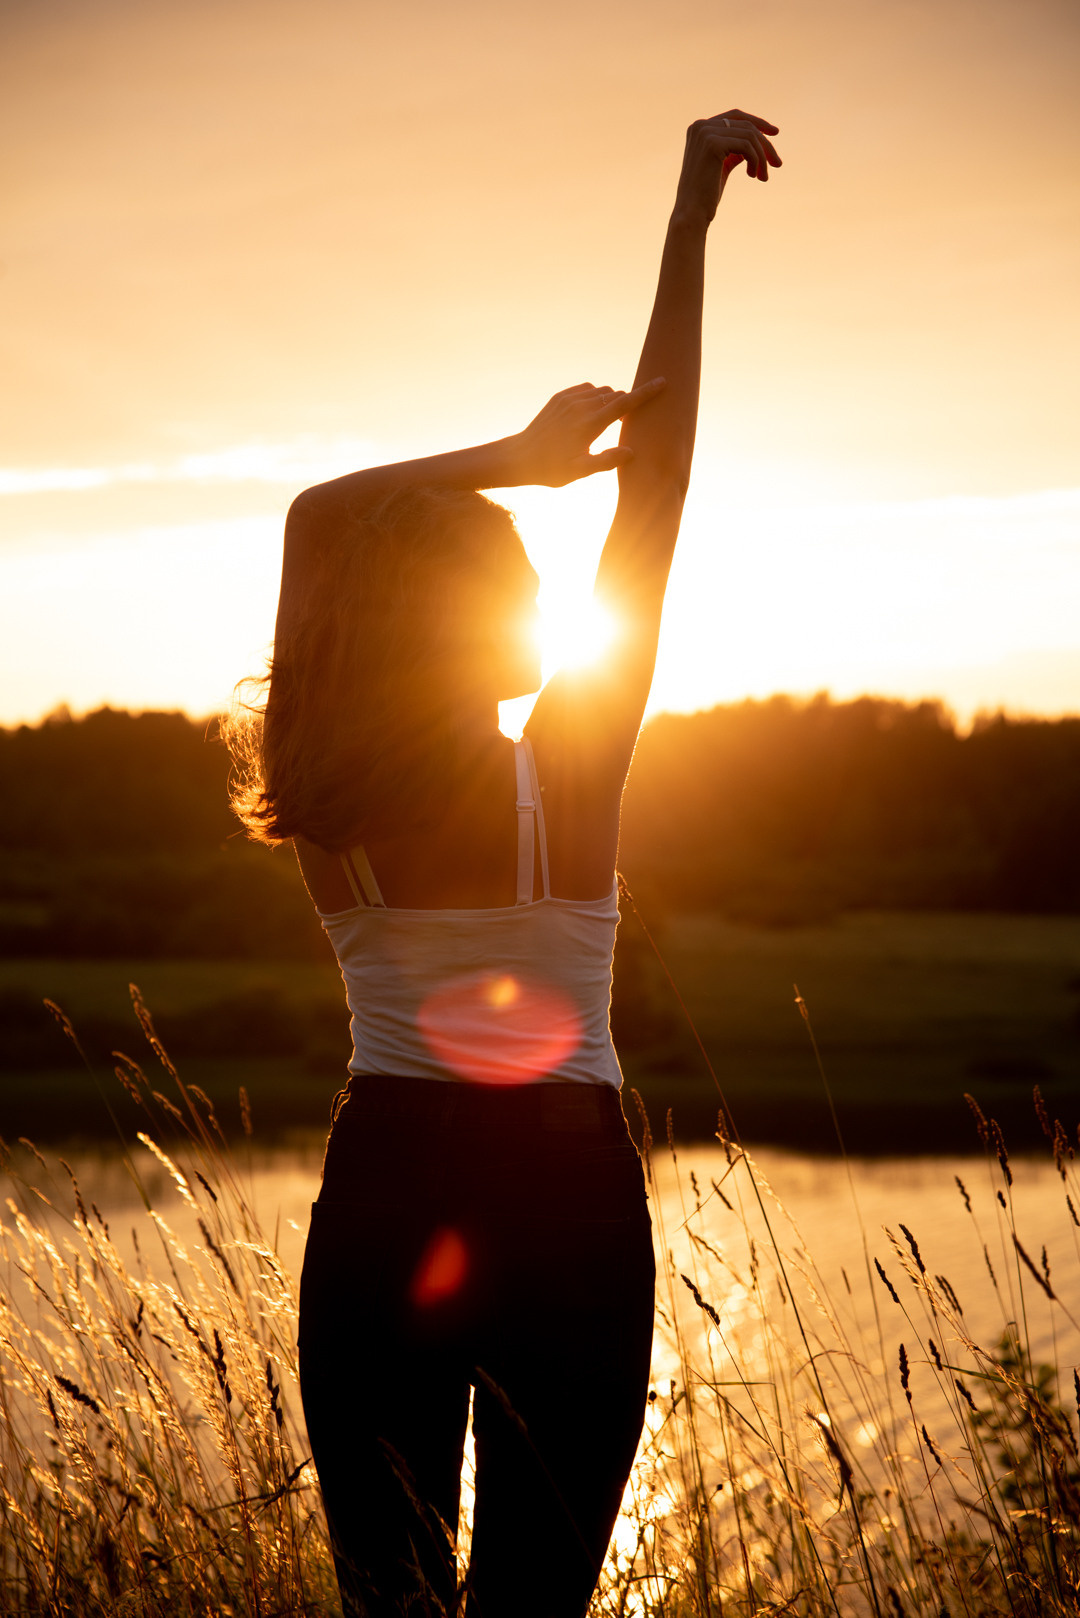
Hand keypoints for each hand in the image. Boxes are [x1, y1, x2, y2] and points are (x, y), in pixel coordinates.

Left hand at [513, 378, 666, 486]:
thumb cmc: (550, 469)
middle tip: (629, 421)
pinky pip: (586, 389)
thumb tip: (631, 451)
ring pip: (601, 391)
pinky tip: (592, 412)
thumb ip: (606, 461)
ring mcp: (568, 399)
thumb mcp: (579, 471)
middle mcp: (580, 406)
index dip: (646, 393)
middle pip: (615, 395)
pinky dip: (595, 396)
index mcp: (589, 424)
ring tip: (609, 420)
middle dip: (628, 403)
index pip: (625, 404)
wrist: (519, 457)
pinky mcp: (559, 397)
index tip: (663, 382)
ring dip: (611, 401)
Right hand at [675, 110, 781, 223]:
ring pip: (749, 135)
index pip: (735, 116)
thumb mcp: (721, 165)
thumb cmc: (706, 195)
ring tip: (763, 177)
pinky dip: (756, 160)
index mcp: (700, 128)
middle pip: (746, 125)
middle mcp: (701, 126)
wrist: (691, 214)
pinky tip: (753, 175)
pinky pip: (746, 145)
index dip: (757, 122)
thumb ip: (734, 150)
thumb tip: (755, 140)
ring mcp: (705, 133)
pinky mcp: (712, 143)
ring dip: (762, 157)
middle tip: (778, 164)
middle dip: (765, 144)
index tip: (775, 133)